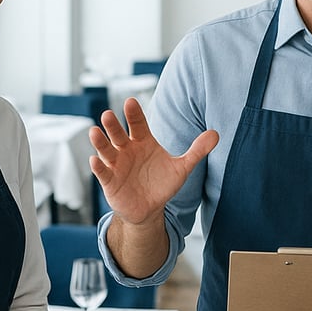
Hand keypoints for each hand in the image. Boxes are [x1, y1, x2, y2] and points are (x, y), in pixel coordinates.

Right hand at [89, 97, 217, 224]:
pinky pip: (102, 172)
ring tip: (95, 132)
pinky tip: (95, 160)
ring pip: (106, 150)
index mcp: (143, 142)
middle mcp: (127, 149)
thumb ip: (197, 151)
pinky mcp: (110, 181)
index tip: (130, 102)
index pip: (138, 124)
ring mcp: (116, 164)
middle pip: (118, 134)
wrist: (150, 208)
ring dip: (100, 142)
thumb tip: (216, 134)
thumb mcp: (182, 167)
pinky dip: (98, 166)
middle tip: (108, 114)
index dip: (134, 114)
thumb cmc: (163, 184)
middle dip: (113, 125)